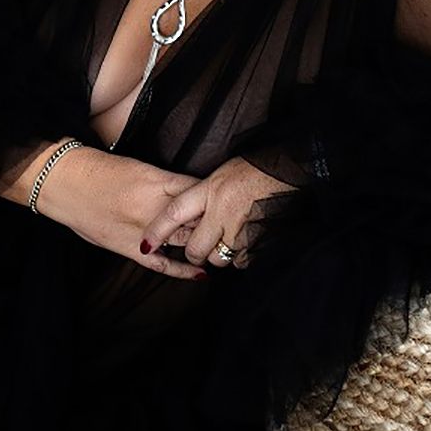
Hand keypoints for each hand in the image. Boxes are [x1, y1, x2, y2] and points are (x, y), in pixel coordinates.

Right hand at [33, 146, 206, 279]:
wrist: (66, 182)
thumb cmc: (100, 171)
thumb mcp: (139, 167)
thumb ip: (164, 182)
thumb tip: (188, 192)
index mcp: (157, 181)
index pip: (198, 190)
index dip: (213, 196)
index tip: (223, 198)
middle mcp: (154, 207)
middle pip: (197, 217)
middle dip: (212, 220)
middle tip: (225, 223)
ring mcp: (143, 230)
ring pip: (184, 239)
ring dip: (201, 242)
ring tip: (217, 245)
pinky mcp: (130, 248)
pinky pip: (162, 264)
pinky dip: (182, 271)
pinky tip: (201, 274)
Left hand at [140, 157, 293, 270]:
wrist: (284, 171)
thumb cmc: (252, 170)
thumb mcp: (220, 175)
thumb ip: (201, 194)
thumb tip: (188, 214)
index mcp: (208, 190)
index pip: (174, 214)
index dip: (158, 231)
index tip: (146, 245)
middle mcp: (221, 211)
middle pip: (195, 248)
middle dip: (194, 253)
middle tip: (197, 249)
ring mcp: (239, 228)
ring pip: (218, 258)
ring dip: (219, 255)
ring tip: (226, 240)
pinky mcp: (256, 240)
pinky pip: (240, 260)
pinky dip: (240, 256)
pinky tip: (243, 242)